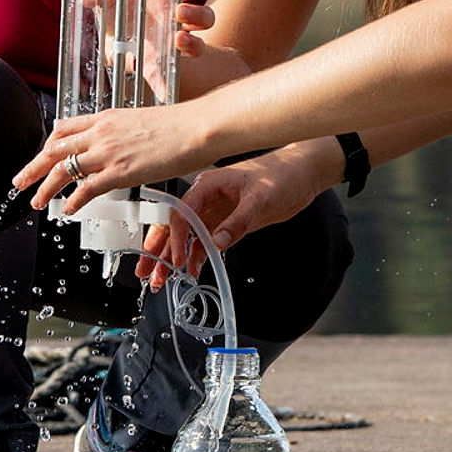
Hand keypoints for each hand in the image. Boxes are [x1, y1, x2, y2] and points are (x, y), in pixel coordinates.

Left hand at [15, 102, 221, 215]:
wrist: (197, 127)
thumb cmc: (181, 125)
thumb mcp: (143, 121)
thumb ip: (126, 132)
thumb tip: (125, 142)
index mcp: (106, 118)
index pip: (64, 129)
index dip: (48, 145)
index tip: (41, 156)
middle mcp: (101, 132)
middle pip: (54, 149)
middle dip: (32, 168)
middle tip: (20, 182)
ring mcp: (108, 152)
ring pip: (62, 170)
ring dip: (45, 188)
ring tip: (37, 202)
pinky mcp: (119, 172)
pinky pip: (85, 189)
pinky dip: (71, 201)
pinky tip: (67, 210)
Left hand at [75, 0, 212, 99]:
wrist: (117, 38)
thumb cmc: (120, 12)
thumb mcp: (109, 1)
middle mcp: (177, 21)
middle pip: (204, 16)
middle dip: (196, 14)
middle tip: (180, 13)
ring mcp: (176, 45)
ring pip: (200, 44)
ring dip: (192, 42)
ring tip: (179, 40)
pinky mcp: (163, 67)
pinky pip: (170, 76)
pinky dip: (167, 83)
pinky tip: (163, 90)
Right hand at [131, 143, 340, 289]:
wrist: (303, 173)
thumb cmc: (283, 174)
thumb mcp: (261, 199)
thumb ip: (238, 222)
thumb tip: (216, 243)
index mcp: (209, 184)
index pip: (182, 211)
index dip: (175, 236)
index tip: (175, 257)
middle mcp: (207, 197)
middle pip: (175, 224)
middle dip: (160, 249)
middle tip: (148, 272)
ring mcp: (215, 210)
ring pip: (186, 236)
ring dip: (173, 256)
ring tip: (161, 278)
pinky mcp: (226, 221)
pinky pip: (204, 241)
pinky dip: (196, 256)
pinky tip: (190, 271)